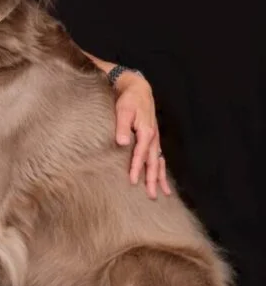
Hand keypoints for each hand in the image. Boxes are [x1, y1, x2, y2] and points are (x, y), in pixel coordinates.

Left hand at [113, 71, 170, 199]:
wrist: (138, 89)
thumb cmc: (129, 100)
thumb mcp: (123, 111)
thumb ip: (122, 127)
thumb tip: (122, 142)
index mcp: (146, 132)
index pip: (141, 154)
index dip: (137, 168)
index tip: (133, 182)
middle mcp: (153, 137)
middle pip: (154, 163)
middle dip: (153, 180)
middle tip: (153, 196)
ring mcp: (154, 138)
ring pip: (159, 162)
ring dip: (160, 177)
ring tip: (164, 193)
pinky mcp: (152, 138)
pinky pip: (158, 157)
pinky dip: (160, 168)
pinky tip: (161, 177)